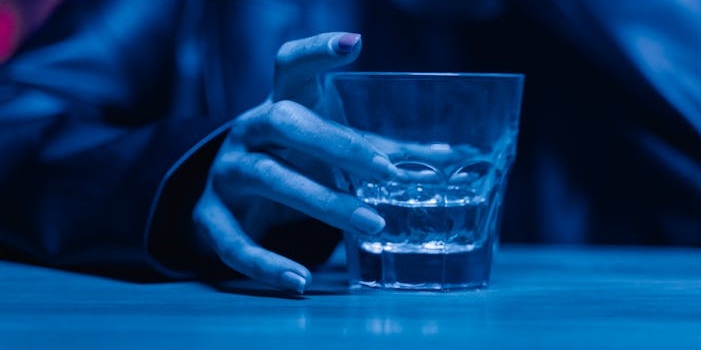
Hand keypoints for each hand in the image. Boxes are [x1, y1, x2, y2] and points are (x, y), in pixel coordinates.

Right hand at [192, 32, 397, 293]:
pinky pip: (232, 241)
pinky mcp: (210, 216)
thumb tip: (454, 157)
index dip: (317, 51)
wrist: (230, 195)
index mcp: (281, 104)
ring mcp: (226, 172)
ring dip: (322, 202)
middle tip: (386, 173)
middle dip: (336, 145)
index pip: (291, 65)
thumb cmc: (294, 160)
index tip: (353, 44)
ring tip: (372, 224)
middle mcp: (248, 130)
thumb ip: (384, 151)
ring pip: (267, 179)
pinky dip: (266, 263)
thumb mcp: (331, 149)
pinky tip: (300, 281)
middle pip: (283, 120)